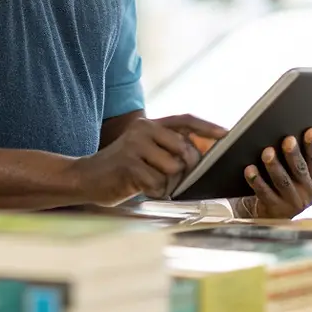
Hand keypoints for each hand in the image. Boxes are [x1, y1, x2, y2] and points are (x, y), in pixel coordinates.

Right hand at [71, 115, 226, 205]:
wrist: (86, 177)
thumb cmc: (122, 167)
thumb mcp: (144, 150)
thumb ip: (168, 148)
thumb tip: (202, 152)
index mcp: (149, 124)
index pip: (185, 119)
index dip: (206, 126)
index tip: (225, 134)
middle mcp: (143, 130)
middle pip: (185, 149)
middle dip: (186, 168)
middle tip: (172, 178)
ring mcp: (135, 147)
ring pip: (173, 168)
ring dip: (167, 183)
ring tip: (150, 183)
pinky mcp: (129, 166)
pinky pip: (158, 183)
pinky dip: (154, 192)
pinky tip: (140, 188)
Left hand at [240, 128, 311, 218]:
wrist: (272, 214)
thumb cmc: (283, 184)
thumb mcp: (294, 172)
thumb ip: (294, 155)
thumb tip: (286, 129)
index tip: (310, 130)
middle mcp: (307, 192)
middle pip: (299, 170)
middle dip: (293, 154)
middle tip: (288, 140)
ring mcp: (292, 203)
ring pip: (283, 181)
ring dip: (275, 166)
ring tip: (267, 153)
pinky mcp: (275, 209)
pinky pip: (264, 193)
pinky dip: (257, 181)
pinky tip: (249, 169)